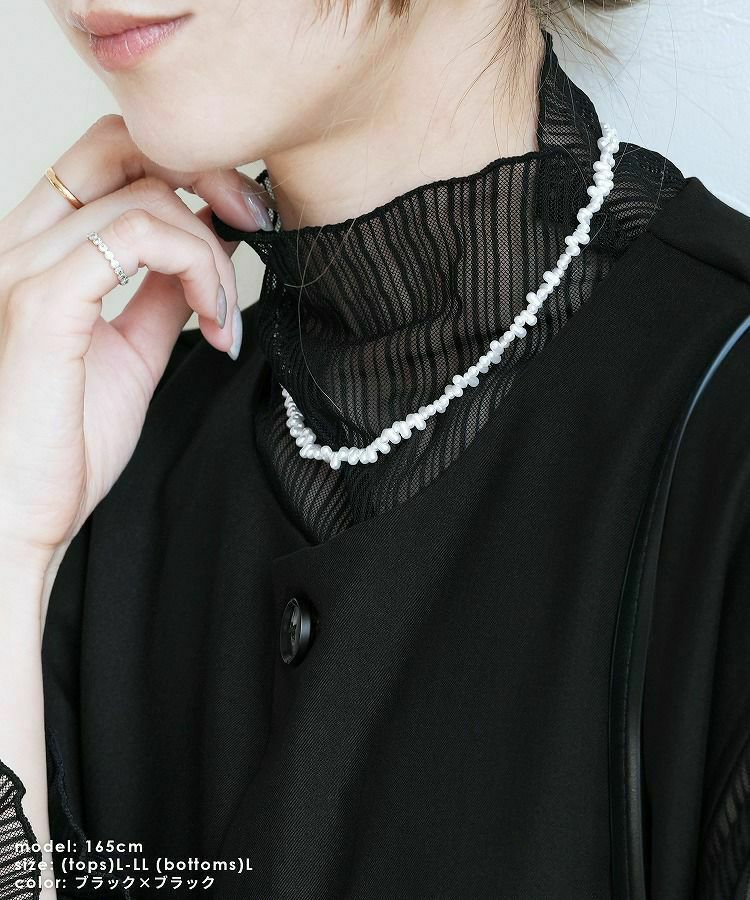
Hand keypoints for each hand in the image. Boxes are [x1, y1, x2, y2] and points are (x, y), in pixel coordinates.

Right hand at [0, 114, 270, 574]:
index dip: (186, 172)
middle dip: (207, 175)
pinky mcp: (43, 304)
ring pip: (148, 201)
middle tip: (255, 226)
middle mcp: (22, 244)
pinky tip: (214, 323)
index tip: (241, 220)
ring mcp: (25, 268)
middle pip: (121, 147)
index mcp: (38, 251)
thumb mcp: (130, 353)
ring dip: (212, 255)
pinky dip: (196, 268)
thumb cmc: (61, 444)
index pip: (109, 159)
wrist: (19, 513)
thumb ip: (160, 297)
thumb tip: (204, 252)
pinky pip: (138, 239)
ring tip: (225, 317)